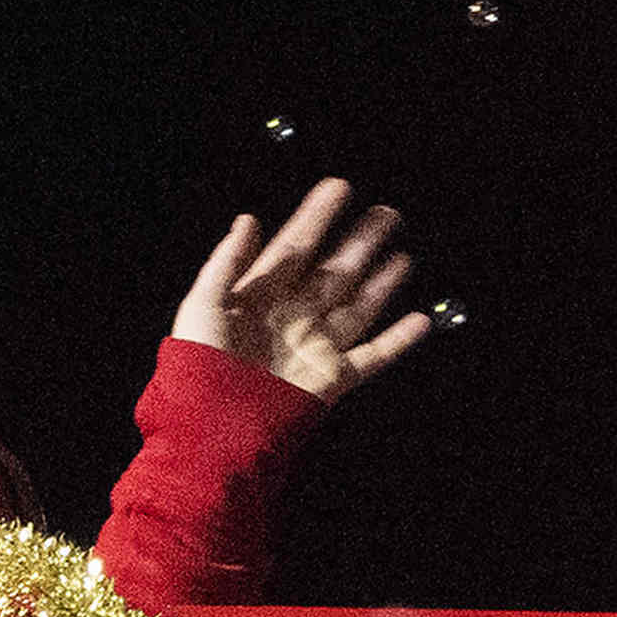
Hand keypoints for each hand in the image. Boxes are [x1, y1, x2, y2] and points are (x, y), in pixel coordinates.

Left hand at [171, 177, 433, 405]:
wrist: (212, 428)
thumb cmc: (197, 368)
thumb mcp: (202, 305)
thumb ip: (227, 262)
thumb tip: (248, 219)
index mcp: (260, 296)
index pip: (295, 246)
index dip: (317, 216)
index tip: (337, 188)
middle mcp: (292, 318)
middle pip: (334, 271)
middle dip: (360, 241)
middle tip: (385, 213)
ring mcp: (315, 346)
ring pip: (357, 305)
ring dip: (381, 281)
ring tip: (401, 254)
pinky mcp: (332, 378)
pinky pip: (372, 356)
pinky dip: (398, 341)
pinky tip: (418, 320)